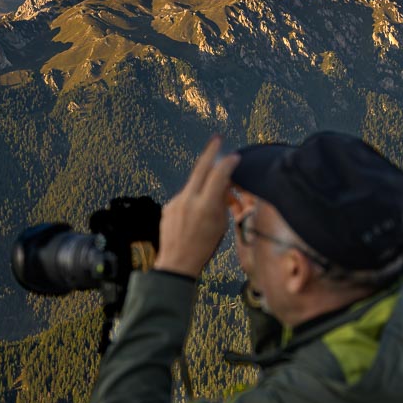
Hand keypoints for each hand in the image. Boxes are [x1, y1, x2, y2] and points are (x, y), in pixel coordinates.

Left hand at [153, 136, 239, 277]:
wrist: (177, 263)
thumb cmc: (203, 248)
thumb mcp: (220, 226)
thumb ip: (220, 202)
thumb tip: (222, 186)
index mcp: (205, 206)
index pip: (218, 175)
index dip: (227, 163)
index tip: (234, 156)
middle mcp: (189, 200)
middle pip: (200, 169)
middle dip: (210, 152)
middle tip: (217, 138)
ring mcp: (176, 202)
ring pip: (193, 185)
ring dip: (203, 185)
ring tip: (212, 204)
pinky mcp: (168, 207)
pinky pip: (185, 198)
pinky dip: (193, 201)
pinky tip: (195, 218)